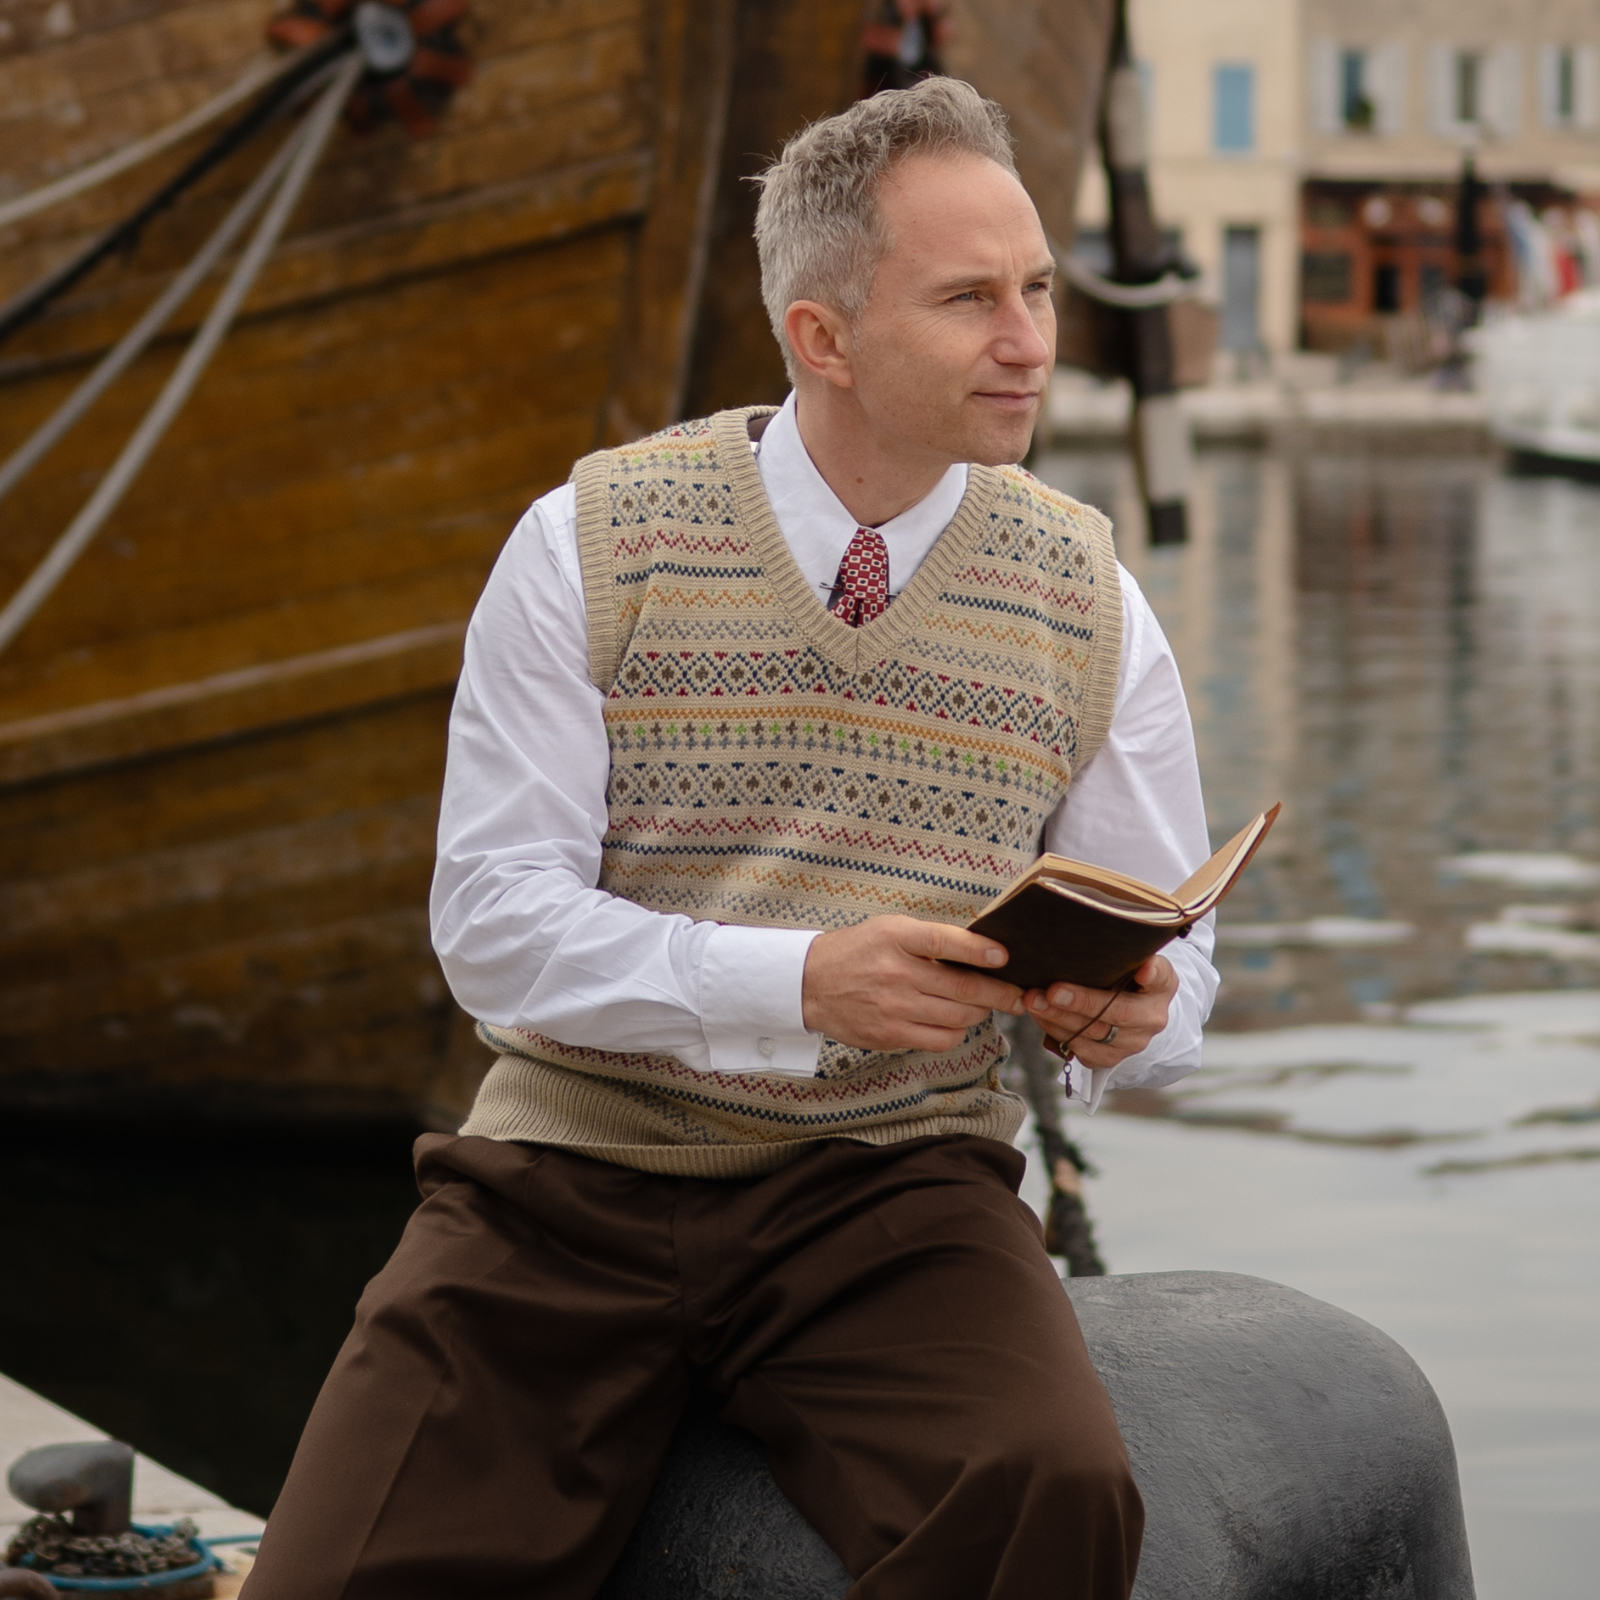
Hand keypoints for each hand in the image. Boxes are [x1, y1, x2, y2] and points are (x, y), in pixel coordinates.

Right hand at [802, 916, 1024, 1051]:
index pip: (945, 941)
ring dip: (978, 1012)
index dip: (980, 949)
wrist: (810, 984)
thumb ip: (929, 938)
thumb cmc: (858, 952)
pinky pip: (940, 1040)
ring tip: (981, 1005)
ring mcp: (892, 1007)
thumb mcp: (889, 929)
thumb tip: (981, 950)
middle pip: (962, 987)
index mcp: (896, 937)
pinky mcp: (889, 1035)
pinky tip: (953, 1022)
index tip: (1004, 957)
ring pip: (958, 1017)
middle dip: (999, 993)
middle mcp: (895, 972)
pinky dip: (956, 1032)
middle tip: (1017, 994)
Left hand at [1024, 955, 1176, 1069]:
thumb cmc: (1122, 976)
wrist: (1129, 1013)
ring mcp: (1132, 1042)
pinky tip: (1039, 1014)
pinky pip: (1080, 1049)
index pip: (1161, 977)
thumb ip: (1120, 951)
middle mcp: (1152, 1018)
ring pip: (1094, 1034)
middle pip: (1119, 1012)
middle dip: (1082, 1002)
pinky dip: (1055, 1031)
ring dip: (1059, 1017)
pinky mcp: (1110, 1059)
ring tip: (1034, 1000)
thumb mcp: (1129, 959)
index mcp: (1162, 986)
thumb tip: (1090, 935)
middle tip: (1053, 990)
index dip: (1152, 973)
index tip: (1142, 969)